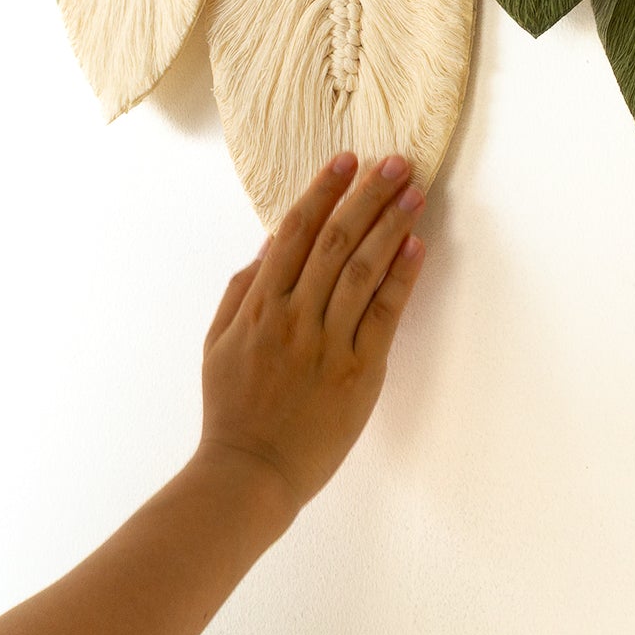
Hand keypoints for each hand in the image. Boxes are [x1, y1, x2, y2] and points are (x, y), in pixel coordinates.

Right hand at [192, 153, 426, 521]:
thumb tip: (271, 242)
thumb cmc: (231, 409)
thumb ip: (242, 289)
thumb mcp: (217, 343)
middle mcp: (293, 317)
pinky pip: (384, 313)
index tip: (346, 160)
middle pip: (336, 240)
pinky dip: (402, 277)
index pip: (295, 232)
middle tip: (394, 162)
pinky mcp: (358, 371)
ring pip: (363, 269)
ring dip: (391, 225)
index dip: (323, 191)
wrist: (249, 475)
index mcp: (258, 305)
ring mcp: (327, 343)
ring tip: (413, 193)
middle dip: (367, 195)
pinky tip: (417, 245)